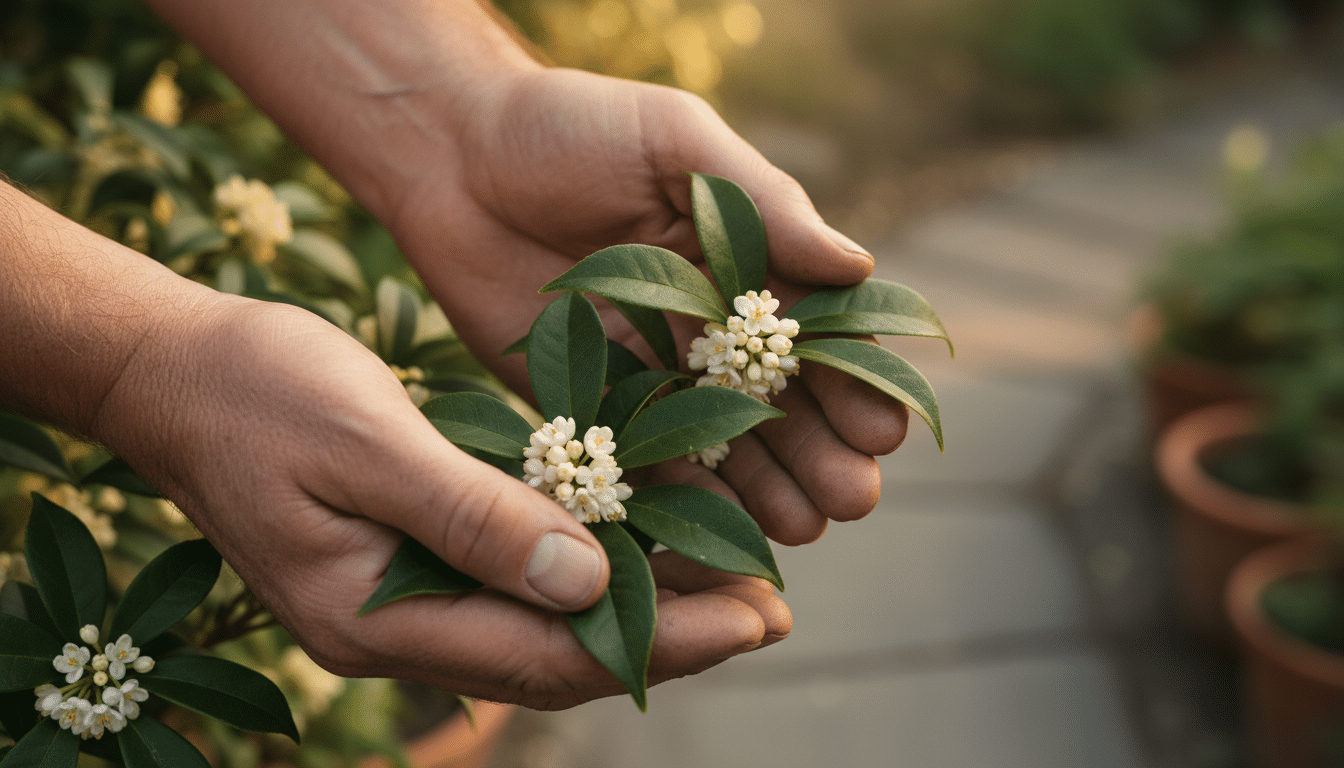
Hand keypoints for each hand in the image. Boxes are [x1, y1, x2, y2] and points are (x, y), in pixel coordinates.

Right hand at [91, 295, 788, 708]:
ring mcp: (396, 600)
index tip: (756, 614)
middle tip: (771, 607)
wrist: (172, 374)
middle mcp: (394, 628)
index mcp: (377, 617)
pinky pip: (511, 586)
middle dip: (668, 636)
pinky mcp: (403, 562)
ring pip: (540, 627)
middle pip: (555, 656)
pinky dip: (582, 573)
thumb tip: (586, 577)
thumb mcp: (368, 444)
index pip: (547, 654)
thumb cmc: (260, 393)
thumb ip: (472, 517)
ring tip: (732, 584)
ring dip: (635, 609)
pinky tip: (637, 544)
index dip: (659, 640)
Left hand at [390, 68, 909, 544]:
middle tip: (852, 498)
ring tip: (804, 528)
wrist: (452, 155)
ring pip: (726, 449)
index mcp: (745, 265)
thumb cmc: (570, 126)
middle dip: (824, 454)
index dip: (852, 382)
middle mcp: (709, 330)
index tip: (880, 427)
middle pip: (783, 406)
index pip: (816, 335)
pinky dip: (684, 502)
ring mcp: (653, 375)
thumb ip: (764, 202)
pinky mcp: (590, 407)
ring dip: (771, 492)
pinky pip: (645, 465)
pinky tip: (720, 536)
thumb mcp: (676, 142)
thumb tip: (858, 267)